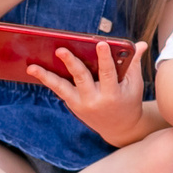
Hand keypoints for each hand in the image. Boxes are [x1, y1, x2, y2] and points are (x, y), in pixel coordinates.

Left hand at [26, 41, 144, 141]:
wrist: (120, 128)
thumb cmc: (129, 101)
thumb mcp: (134, 84)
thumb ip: (134, 63)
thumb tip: (141, 43)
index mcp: (112, 94)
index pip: (108, 73)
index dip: (105, 58)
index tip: (100, 43)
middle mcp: (94, 100)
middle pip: (81, 78)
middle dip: (71, 63)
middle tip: (60, 49)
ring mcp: (81, 104)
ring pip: (62, 88)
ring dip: (46, 77)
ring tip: (32, 67)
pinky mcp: (73, 105)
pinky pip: (59, 91)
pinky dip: (48, 80)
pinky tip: (35, 70)